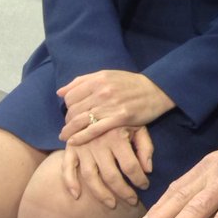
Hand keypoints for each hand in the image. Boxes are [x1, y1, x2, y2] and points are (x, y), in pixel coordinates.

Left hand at [58, 69, 175, 143]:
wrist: (157, 90)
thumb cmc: (131, 83)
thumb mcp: (108, 75)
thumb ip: (83, 81)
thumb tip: (60, 92)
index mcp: (99, 79)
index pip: (70, 96)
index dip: (67, 106)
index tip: (71, 112)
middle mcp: (102, 91)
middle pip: (73, 109)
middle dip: (68, 120)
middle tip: (69, 126)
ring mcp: (111, 105)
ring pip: (80, 120)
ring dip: (69, 130)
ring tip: (65, 137)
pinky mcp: (119, 118)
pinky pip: (94, 129)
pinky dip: (80, 137)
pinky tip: (73, 141)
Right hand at [62, 124, 153, 206]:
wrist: (98, 99)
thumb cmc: (123, 117)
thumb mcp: (139, 126)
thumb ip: (145, 147)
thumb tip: (148, 169)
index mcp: (117, 137)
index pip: (130, 166)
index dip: (139, 179)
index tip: (145, 186)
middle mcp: (99, 143)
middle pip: (111, 175)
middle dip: (124, 192)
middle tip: (132, 201)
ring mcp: (83, 147)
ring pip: (90, 176)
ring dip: (100, 193)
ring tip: (112, 204)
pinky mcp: (70, 148)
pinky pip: (67, 168)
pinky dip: (69, 182)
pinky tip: (77, 195)